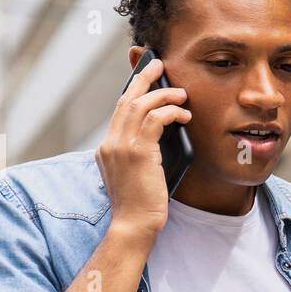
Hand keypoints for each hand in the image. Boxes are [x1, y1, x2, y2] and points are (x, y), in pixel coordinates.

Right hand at [96, 55, 190, 238]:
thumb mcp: (136, 175)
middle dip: (144, 78)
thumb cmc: (141, 207)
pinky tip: (184, 115)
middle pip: (126, 99)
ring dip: (163, 94)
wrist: (133, 226)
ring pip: (140, 105)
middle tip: (159, 64)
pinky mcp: (137, 152)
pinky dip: (171, 112)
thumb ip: (141, 155)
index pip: (119, 111)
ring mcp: (121, 147)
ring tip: (181, 93)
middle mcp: (110, 144)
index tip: (145, 80)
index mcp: (106, 149)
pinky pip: (155, 119)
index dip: (134, 92)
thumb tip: (162, 136)